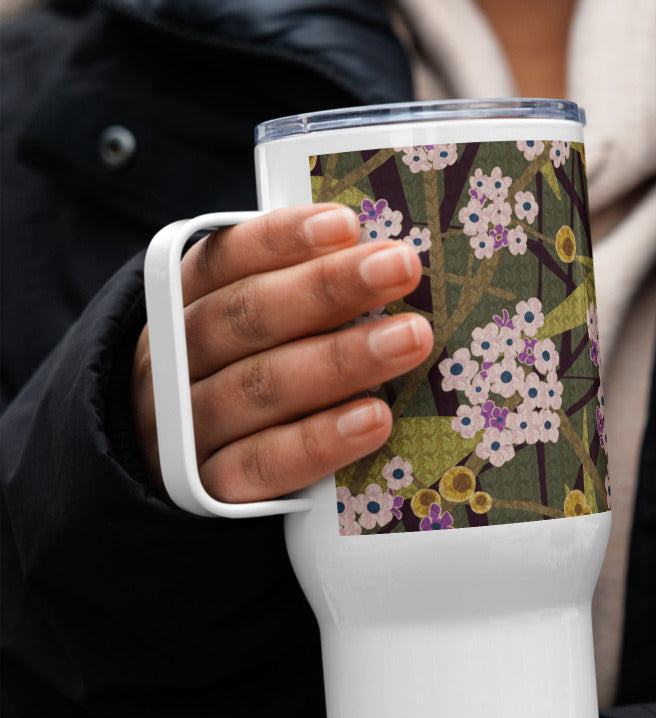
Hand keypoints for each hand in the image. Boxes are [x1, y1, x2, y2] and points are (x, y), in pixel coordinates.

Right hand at [132, 204, 432, 500]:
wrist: (173, 464)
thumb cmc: (233, 374)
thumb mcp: (245, 323)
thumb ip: (297, 292)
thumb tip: (385, 258)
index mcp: (181, 302)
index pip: (225, 258)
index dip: (283, 239)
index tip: (347, 223)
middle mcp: (174, 359)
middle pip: (247, 316)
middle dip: (328, 288)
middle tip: (402, 267)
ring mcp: (188, 426)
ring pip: (260, 387)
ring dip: (341, 360)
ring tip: (411, 339)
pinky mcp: (212, 486)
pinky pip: (266, 463)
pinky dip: (321, 440)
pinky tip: (376, 419)